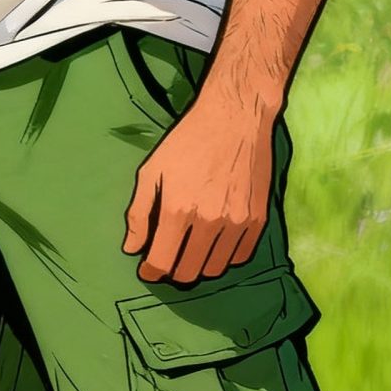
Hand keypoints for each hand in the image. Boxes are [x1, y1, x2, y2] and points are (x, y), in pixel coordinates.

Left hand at [124, 94, 273, 284]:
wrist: (236, 117)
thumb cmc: (188, 141)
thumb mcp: (152, 170)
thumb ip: (139, 213)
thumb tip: (132, 248)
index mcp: (178, 210)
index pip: (162, 262)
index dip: (151, 272)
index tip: (148, 270)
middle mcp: (208, 222)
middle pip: (189, 272)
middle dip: (173, 272)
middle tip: (169, 259)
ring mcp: (237, 223)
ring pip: (215, 269)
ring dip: (200, 267)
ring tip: (192, 252)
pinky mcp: (258, 220)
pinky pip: (240, 257)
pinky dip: (225, 257)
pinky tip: (216, 244)